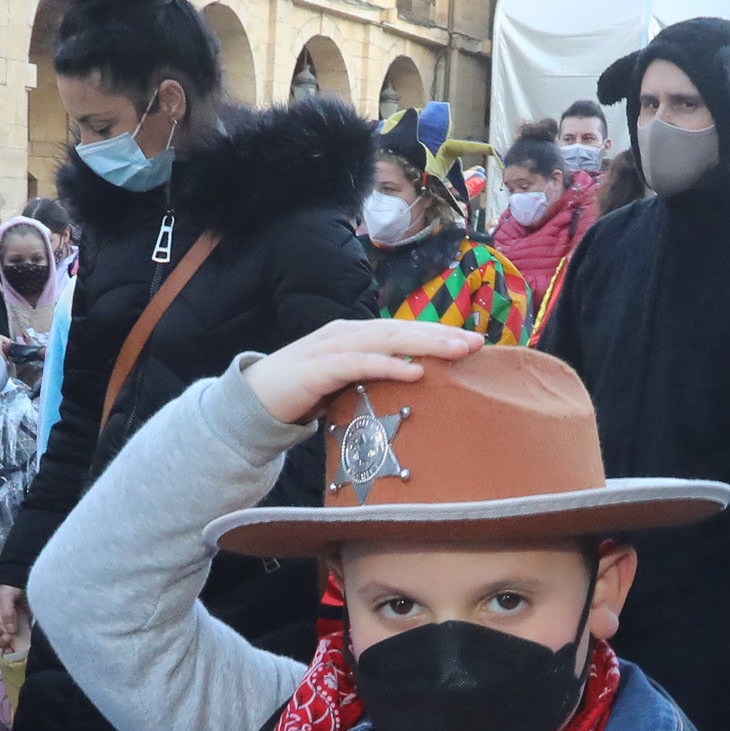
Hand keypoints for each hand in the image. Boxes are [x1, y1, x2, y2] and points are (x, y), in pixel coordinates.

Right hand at [0, 582, 24, 644]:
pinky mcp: (15, 630)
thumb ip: (7, 611)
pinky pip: (10, 642)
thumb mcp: (7, 594)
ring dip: (2, 643)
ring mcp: (4, 626)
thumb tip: (10, 629)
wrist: (31, 583)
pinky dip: (11, 647)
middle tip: (5, 637)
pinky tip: (13, 649)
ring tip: (9, 642)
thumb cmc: (14, 585)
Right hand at [245, 317, 484, 425]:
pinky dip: (389, 366)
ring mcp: (333, 347)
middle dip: (441, 335)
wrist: (252, 400)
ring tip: (457, 352)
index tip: (473, 343)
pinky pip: (361, 364)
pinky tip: (415, 371)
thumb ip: (371, 380)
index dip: (438, 334)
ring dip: (425, 344)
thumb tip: (410, 390)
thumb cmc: (302, 393)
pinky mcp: (320, 368)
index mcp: (355, 335)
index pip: (403, 331)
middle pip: (402, 330)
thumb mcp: (344, 383)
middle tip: (477, 343)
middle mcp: (347, 333)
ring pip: (387, 340)